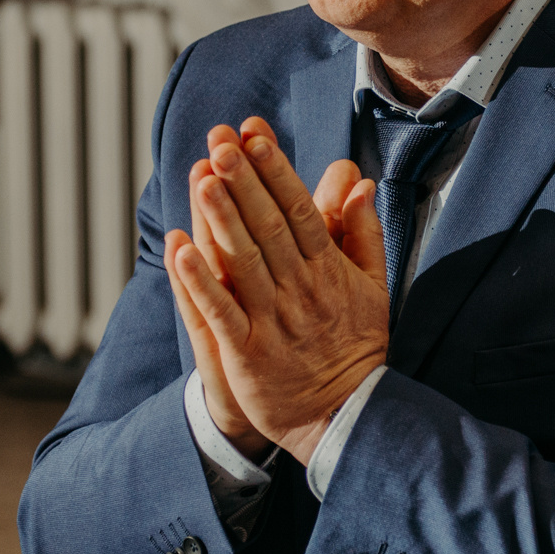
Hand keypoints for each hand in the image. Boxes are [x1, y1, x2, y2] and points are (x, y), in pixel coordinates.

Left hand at [164, 117, 386, 462]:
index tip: (255, 135)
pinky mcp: (249, 355)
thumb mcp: (374, 288)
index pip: (301, 210)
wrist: (345, 419)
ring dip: (221, 219)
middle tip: (220, 141)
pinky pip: (222, 313)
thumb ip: (363, 234)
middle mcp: (301, 291)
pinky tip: (180, 250)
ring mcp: (273, 322)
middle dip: (244, 181)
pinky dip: (202, 282)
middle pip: (269, 228)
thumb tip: (358, 183)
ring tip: (201, 178)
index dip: (277, 170)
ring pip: (244, 263)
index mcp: (329, 271)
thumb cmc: (354, 347)